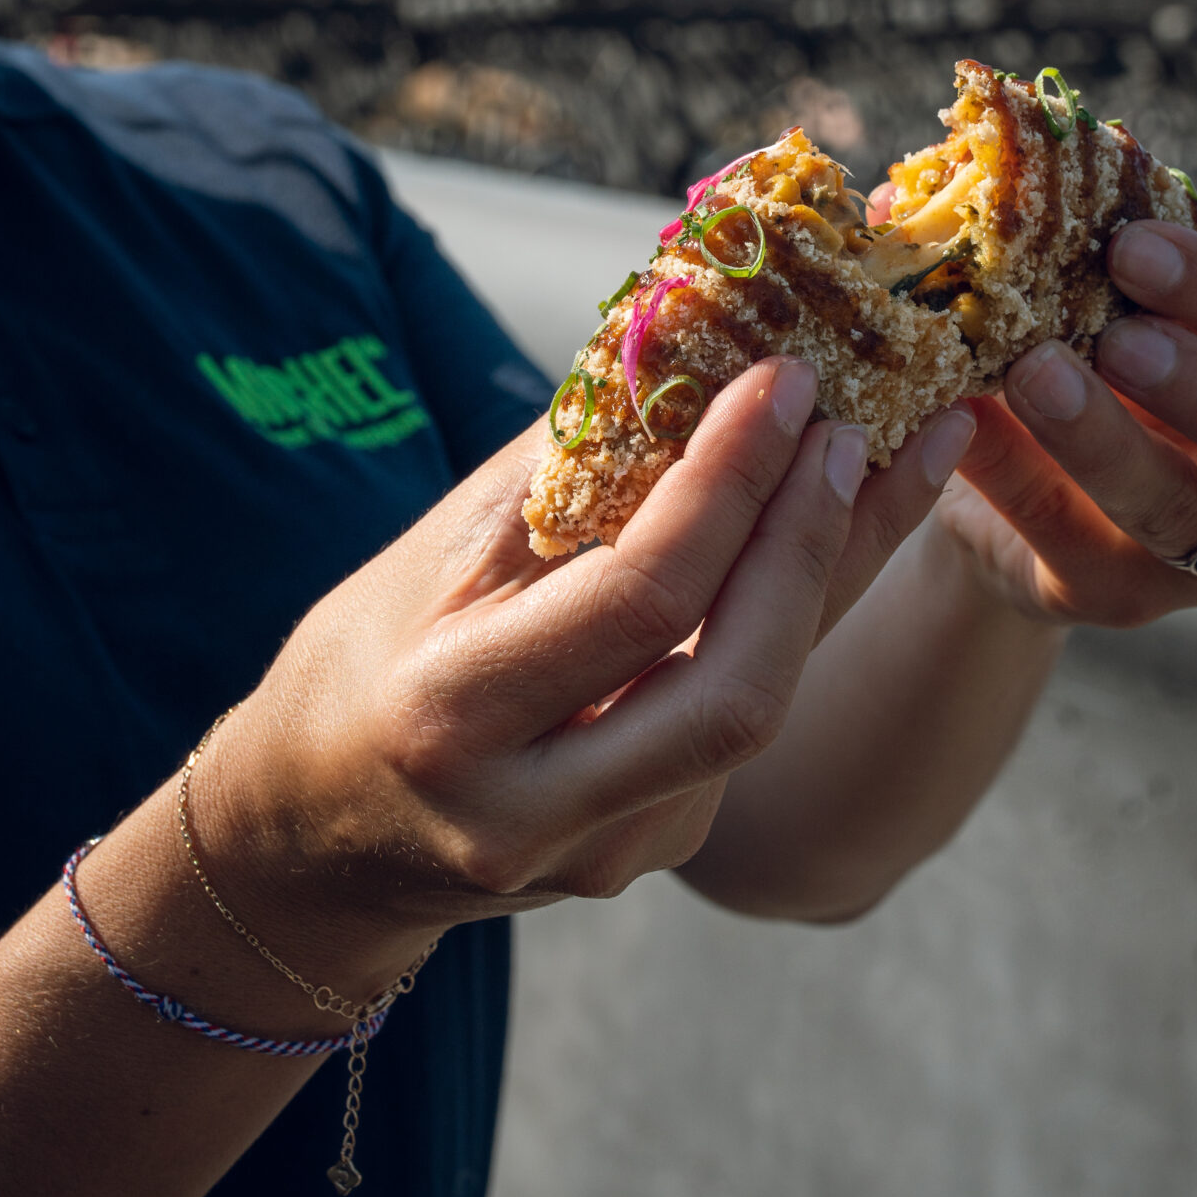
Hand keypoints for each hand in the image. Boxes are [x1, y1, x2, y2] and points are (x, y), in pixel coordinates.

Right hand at [193, 359, 965, 995]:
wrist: (312, 849)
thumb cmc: (357, 666)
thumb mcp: (428, 560)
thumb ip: (560, 471)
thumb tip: (681, 340)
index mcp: (455, 716)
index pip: (638, 599)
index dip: (729, 483)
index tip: (783, 380)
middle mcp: (532, 810)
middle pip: (735, 687)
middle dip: (813, 544)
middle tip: (858, 427)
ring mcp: (603, 856)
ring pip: (757, 712)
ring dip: (826, 576)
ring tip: (884, 461)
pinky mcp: (648, 856)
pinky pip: (740, 728)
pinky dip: (784, 621)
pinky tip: (819, 536)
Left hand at [936, 222, 1196, 630]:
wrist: (1039, 470)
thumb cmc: (1115, 348)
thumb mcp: (1127, 298)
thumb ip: (1096, 242)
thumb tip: (980, 169)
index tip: (1134, 244)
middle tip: (1120, 337)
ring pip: (1182, 520)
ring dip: (1106, 444)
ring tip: (1031, 374)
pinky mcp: (1123, 600)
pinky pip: (1072, 547)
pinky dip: (1014, 480)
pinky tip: (960, 423)